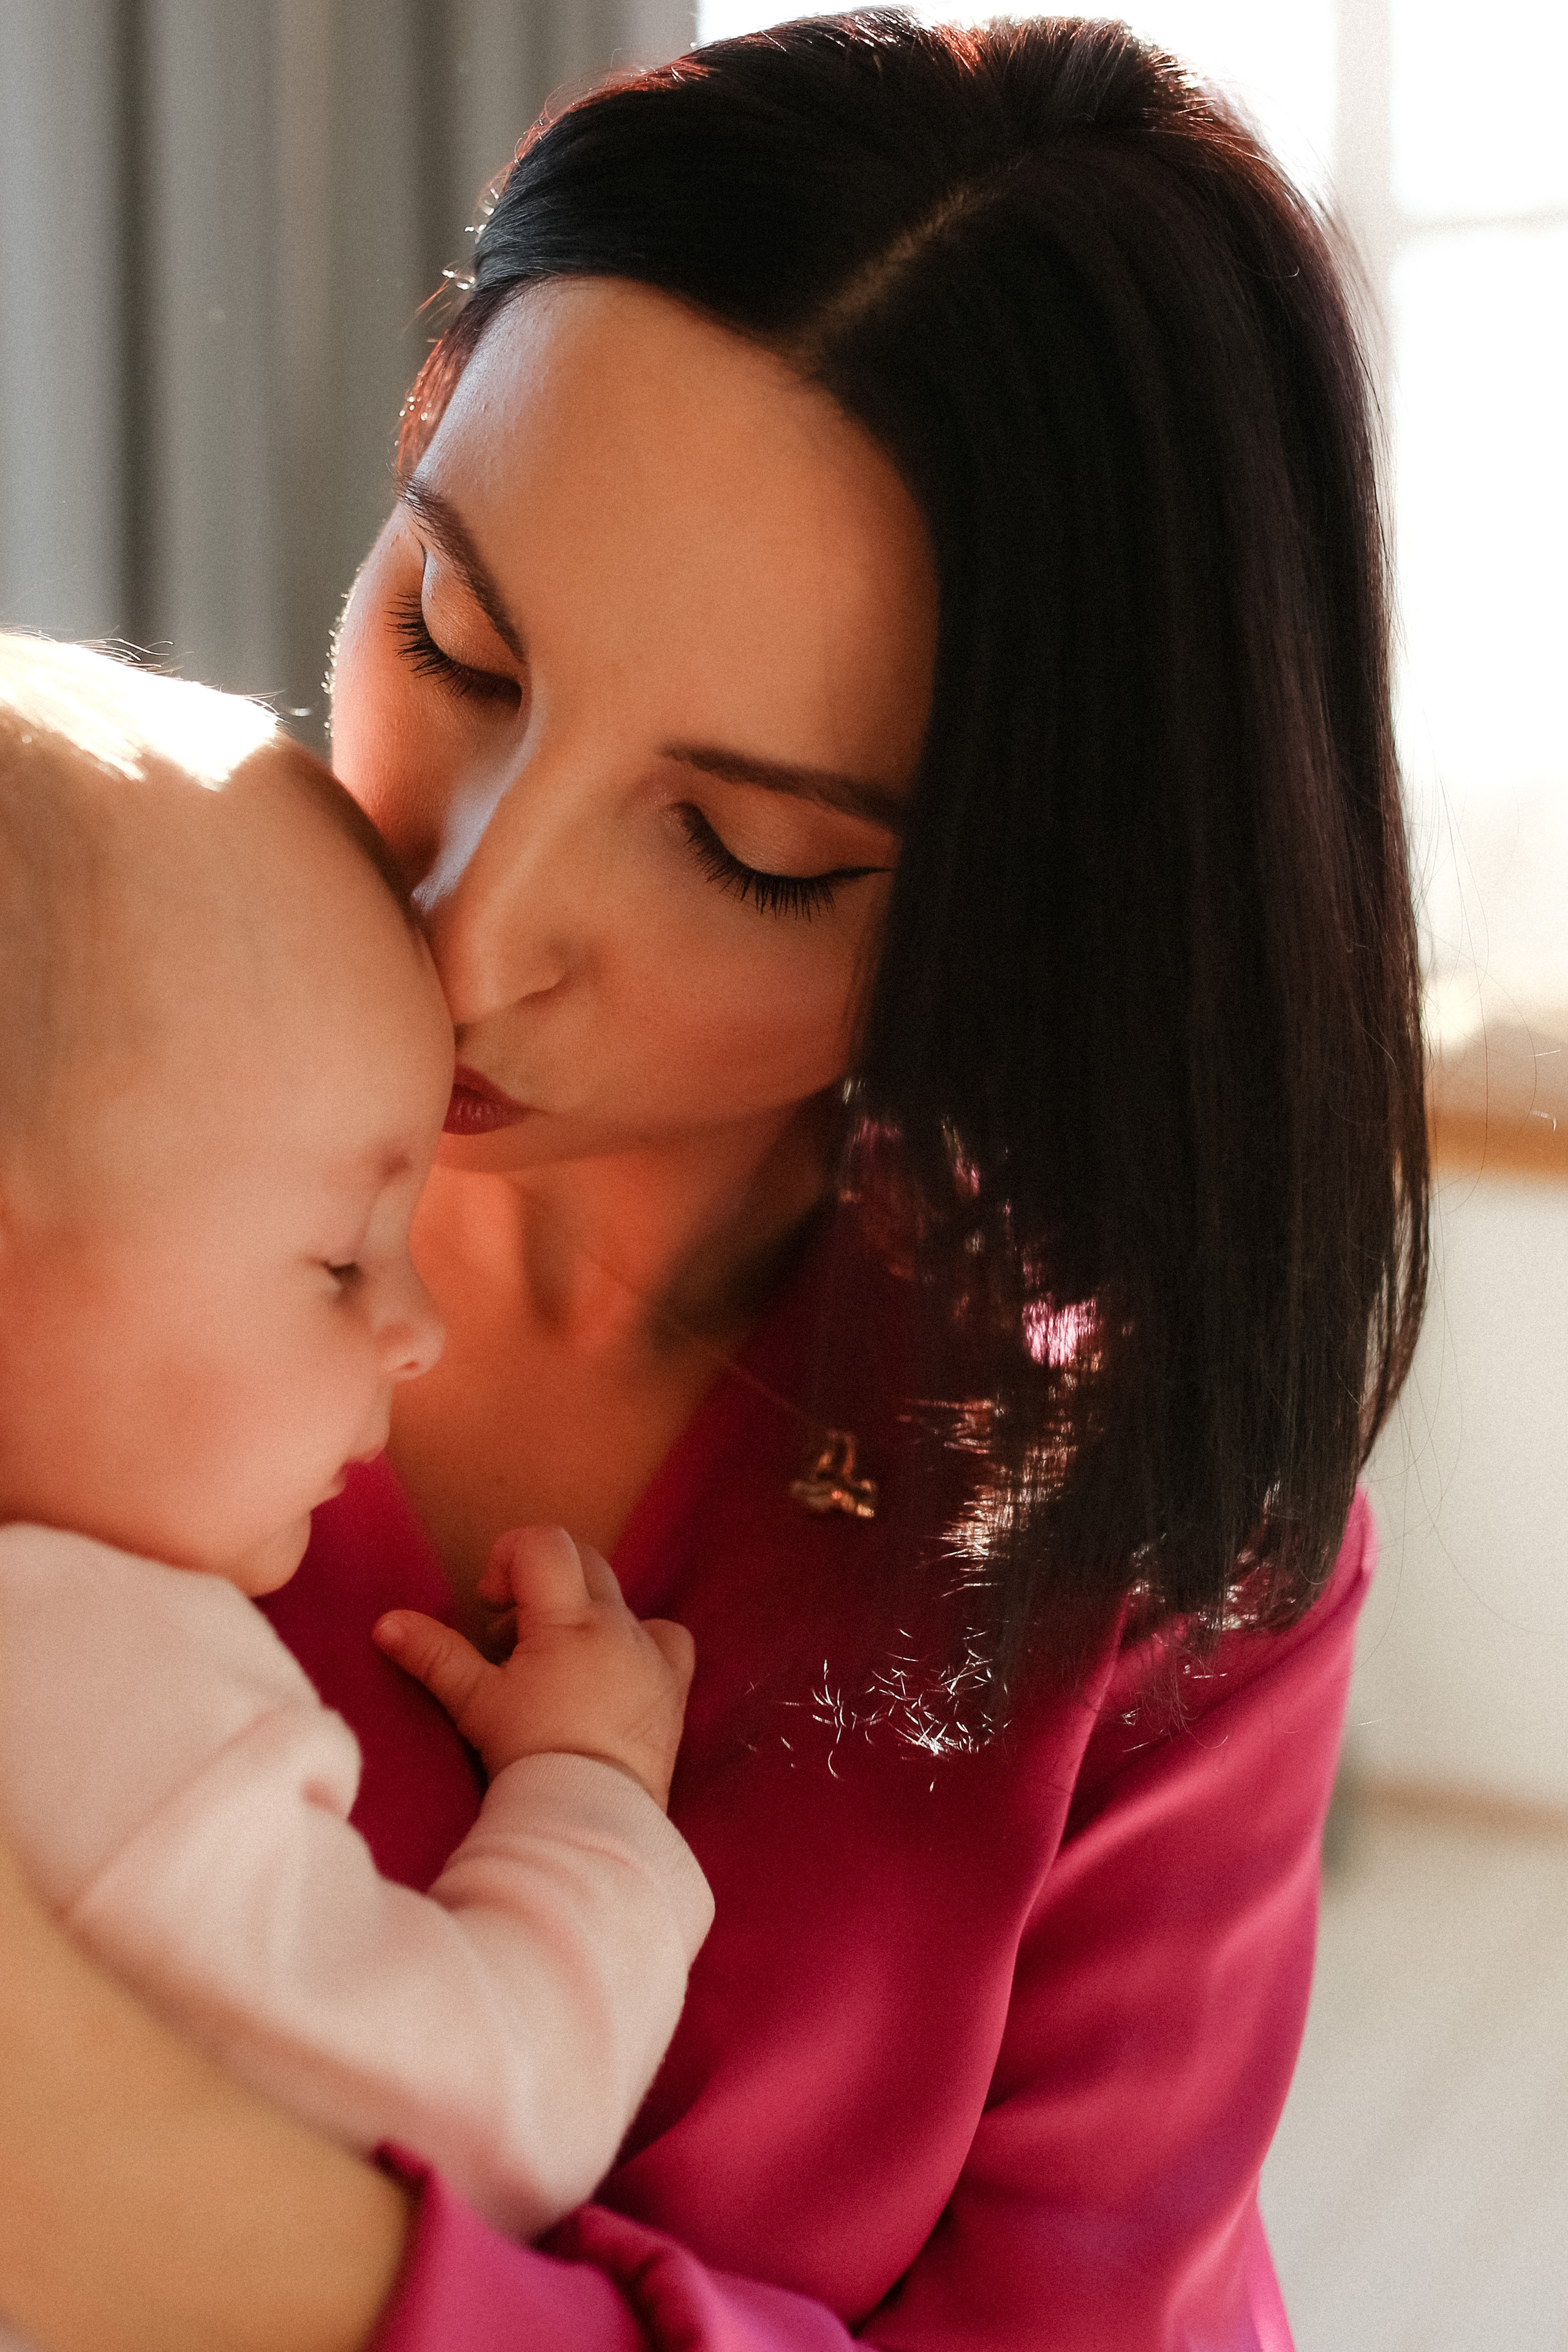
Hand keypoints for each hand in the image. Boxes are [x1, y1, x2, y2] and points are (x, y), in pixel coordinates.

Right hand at [372, 1526, 694, 1808]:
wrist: (591, 1816)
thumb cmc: (529, 1753)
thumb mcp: (474, 1703)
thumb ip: (434, 1655)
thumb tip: (386, 1623)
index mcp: (569, 1619)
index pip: (544, 1544)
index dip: (508, 1557)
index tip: (490, 1604)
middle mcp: (617, 1623)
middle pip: (582, 1562)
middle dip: (540, 1585)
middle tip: (511, 1639)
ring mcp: (652, 1651)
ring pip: (619, 1600)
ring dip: (583, 1615)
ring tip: (555, 1665)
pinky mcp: (674, 1683)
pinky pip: (667, 1637)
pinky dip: (639, 1642)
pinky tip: (613, 1672)